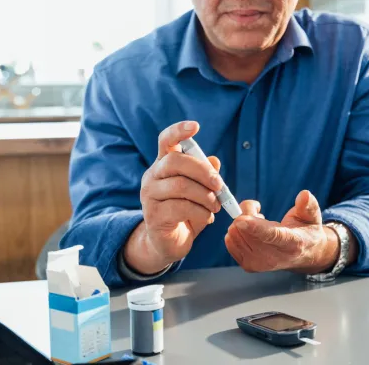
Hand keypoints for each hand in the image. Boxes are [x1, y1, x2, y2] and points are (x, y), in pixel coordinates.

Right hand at [124, 121, 223, 274]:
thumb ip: (206, 175)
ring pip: (180, 186)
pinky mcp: (154, 216)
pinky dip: (201, 212)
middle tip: (219, 185)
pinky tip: (207, 218)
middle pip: (174, 161)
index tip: (196, 126)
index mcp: (163, 164)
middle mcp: (152, 176)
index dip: (179, 131)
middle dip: (202, 171)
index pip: (165, 140)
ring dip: (205, 196)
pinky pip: (181, 208)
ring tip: (216, 206)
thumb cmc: (185, 211)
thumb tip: (214, 161)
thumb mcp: (199, 191)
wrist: (167, 243)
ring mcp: (149, 196)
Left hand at [225, 190, 340, 273]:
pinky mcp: (248, 266)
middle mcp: (274, 258)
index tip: (240, 219)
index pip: (272, 236)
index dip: (255, 227)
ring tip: (258, 223)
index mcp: (292, 243)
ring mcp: (259, 264)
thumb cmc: (306, 231)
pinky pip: (230, 241)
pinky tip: (250, 231)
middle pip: (247, 233)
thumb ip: (308, 205)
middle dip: (247, 213)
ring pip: (235, 235)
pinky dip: (236, 231)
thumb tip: (304, 194)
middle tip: (259, 212)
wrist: (303, 254)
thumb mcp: (312, 216)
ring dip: (241, 222)